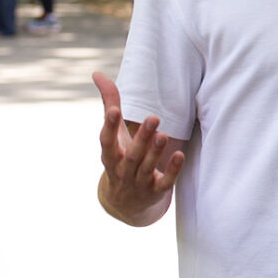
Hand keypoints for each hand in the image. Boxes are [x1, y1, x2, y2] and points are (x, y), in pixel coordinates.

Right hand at [95, 71, 184, 225]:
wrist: (125, 204)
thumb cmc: (120, 157)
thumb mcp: (114, 135)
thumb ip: (109, 104)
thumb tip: (97, 73)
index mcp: (110, 155)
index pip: (107, 141)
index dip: (109, 126)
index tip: (114, 110)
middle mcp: (122, 170)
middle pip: (131, 155)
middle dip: (141, 138)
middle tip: (153, 118)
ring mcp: (138, 183)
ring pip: (146, 168)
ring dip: (155, 152)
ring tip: (163, 134)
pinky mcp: (155, 192)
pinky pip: (164, 182)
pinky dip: (172, 170)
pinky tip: (180, 156)